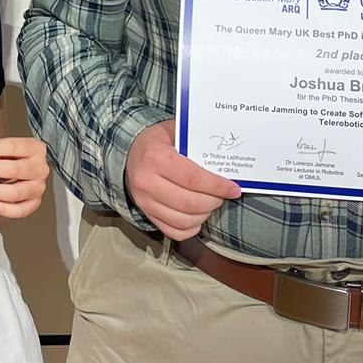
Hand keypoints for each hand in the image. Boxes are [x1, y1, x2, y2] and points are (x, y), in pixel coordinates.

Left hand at [0, 137, 48, 220]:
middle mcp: (39, 168)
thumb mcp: (6, 149)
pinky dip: (1, 208)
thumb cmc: (15, 159)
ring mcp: (38, 187)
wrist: (26, 173)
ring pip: (15, 192)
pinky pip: (18, 210)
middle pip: (14, 169)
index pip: (12, 147)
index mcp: (35, 149)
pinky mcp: (34, 203)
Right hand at [125, 120, 240, 239]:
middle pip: (190, 203)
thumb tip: (226, 159)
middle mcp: (147, 182)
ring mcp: (144, 201)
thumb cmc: (157, 141)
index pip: (193, 178)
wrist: (129, 152)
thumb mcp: (175, 131)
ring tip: (211, 203)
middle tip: (223, 195)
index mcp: (155, 157)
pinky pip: (174, 231)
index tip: (233, 188)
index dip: (217, 186)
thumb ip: (197, 143)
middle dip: (214, 201)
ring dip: (205, 214)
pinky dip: (191, 227)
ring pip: (184, 220)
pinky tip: (198, 215)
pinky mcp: (146, 214)